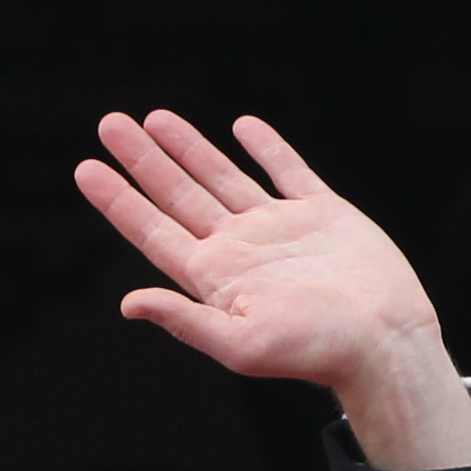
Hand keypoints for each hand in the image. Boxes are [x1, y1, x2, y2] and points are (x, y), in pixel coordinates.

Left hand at [72, 112, 470, 470]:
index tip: (85, 168)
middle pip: (178, 195)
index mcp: (215, 277)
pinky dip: (266, 147)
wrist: (385, 342)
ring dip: (189, 147)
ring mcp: (279, 228)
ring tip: (155, 118)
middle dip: (143, 160)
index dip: (117, 199)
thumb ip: (184, 321)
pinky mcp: (323, 214)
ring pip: (223, 176)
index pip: (152, 230)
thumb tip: (129, 304)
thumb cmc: (317, 352)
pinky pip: (288, 171)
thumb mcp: (240, 345)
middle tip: (110, 124)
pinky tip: (243, 126)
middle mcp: (239, 249)